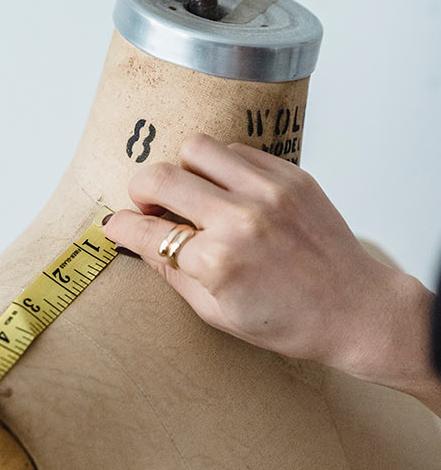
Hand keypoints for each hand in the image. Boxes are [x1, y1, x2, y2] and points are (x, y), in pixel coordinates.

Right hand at [102, 133, 406, 377]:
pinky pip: (237, 150)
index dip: (122, 227)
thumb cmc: (290, 321)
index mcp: (217, 262)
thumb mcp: (216, 313)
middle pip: (160, 178)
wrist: (355, 309)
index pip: (146, 231)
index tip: (115, 224)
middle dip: (142, 191)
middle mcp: (240, 220)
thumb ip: (170, 271)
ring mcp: (268, 192)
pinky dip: (222, 167)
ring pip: (196, 148)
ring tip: (193, 194)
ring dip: (183, 170)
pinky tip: (229, 191)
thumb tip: (132, 237)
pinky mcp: (291, 176)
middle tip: (150, 206)